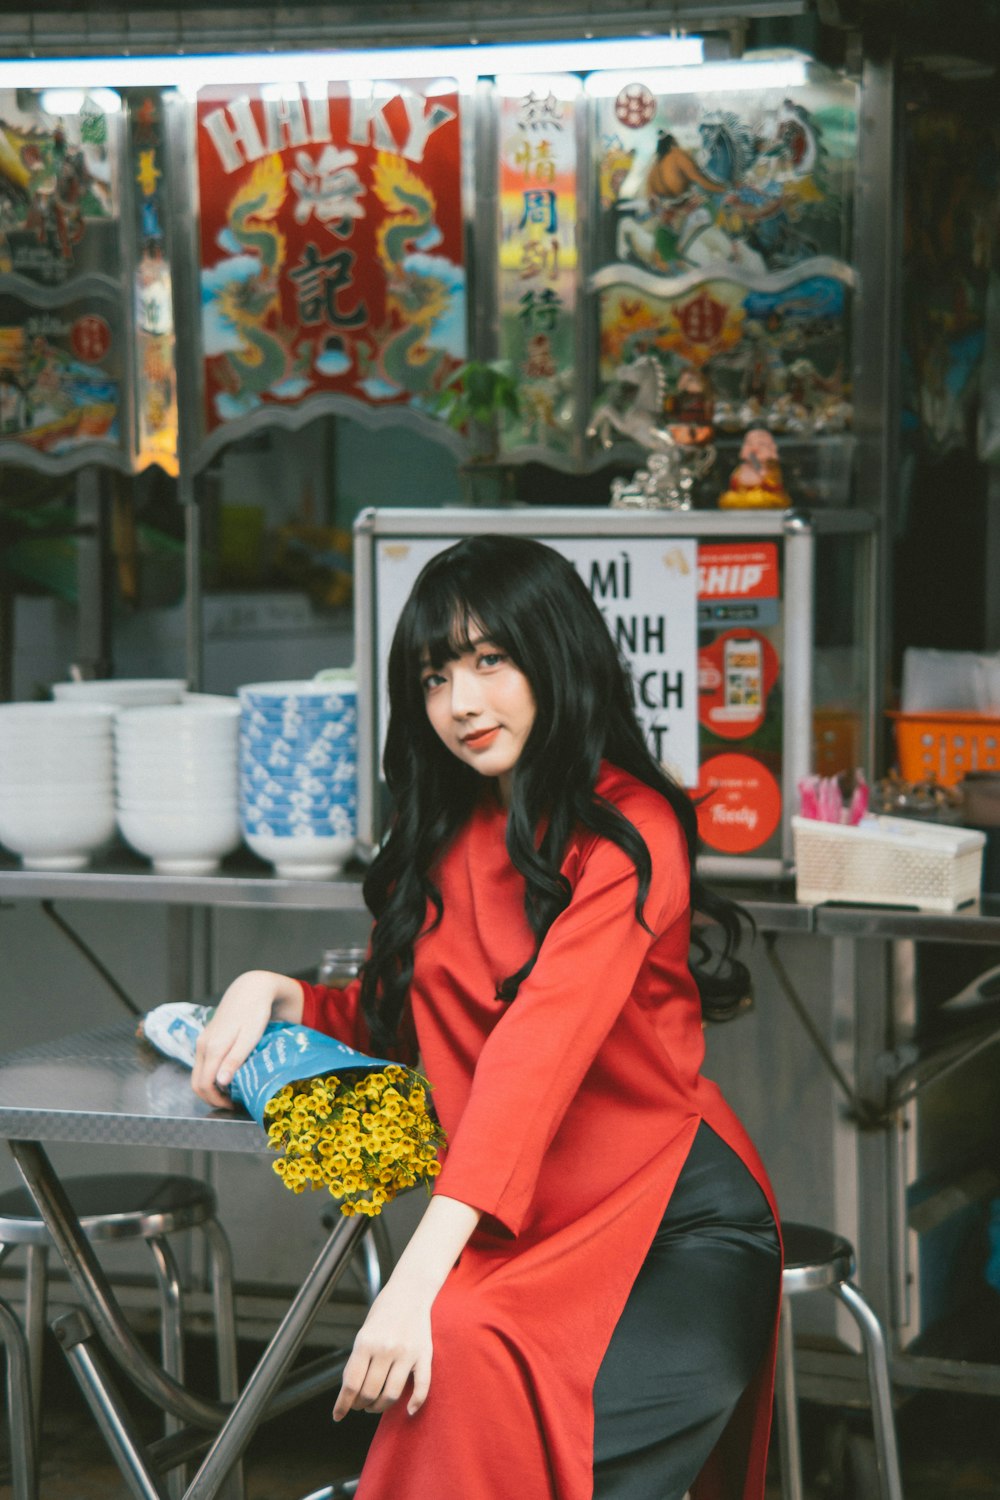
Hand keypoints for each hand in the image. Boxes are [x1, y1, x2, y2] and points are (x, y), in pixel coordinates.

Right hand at [191, 970, 302, 1107]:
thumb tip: (220, 1083)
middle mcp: (203, 1045)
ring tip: (231, 1092)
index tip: (234, 1105)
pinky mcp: (206, 1039)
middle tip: (232, 1103)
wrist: (250, 989)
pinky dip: (210, 1076)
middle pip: (197, 1083)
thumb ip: (235, 1060)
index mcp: (213, 1047)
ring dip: (210, 1088)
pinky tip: (228, 1076)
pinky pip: (202, 1064)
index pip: (204, 1084)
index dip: (217, 1100)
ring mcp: (203, 1042)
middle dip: (211, 1098)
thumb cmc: (255, 1012)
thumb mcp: (249, 1037)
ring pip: (198, 1074)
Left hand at [333, 1280, 432, 1420]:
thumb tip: (350, 1391)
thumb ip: (358, 1360)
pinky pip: (422, 1386)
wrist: (410, 1290)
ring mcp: (407, 1352)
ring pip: (391, 1394)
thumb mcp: (364, 1332)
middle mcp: (386, 1348)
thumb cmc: (384, 1312)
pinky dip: (415, 1403)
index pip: (351, 1383)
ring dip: (380, 1407)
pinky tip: (408, 1410)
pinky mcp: (424, 1354)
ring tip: (375, 1406)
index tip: (338, 1416)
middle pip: (370, 1392)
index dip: (343, 1404)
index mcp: (366, 1341)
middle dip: (361, 1405)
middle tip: (359, 1405)